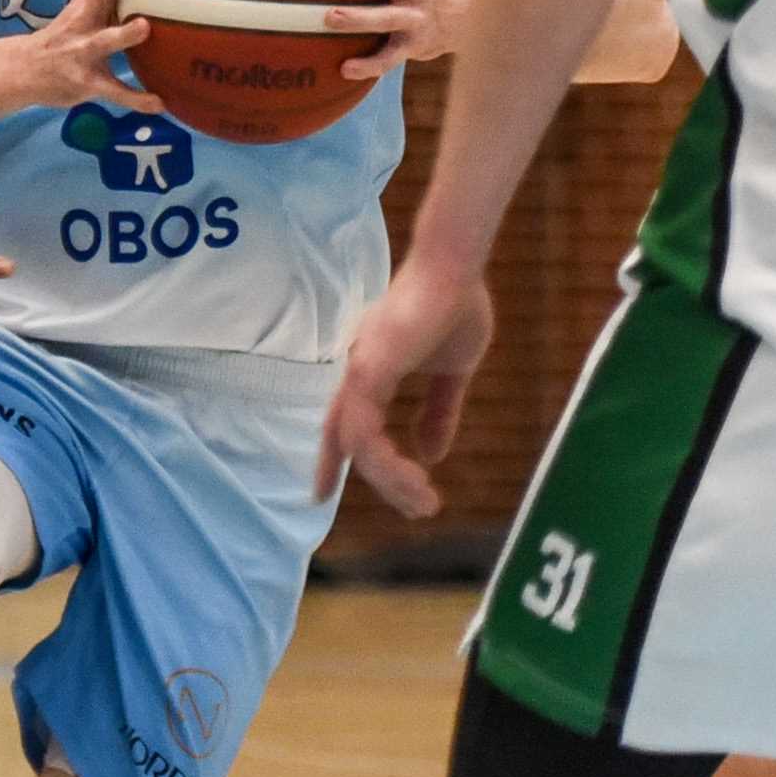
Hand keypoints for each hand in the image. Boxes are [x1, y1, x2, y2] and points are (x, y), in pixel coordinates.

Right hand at [20, 0, 165, 113]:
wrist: (22, 72)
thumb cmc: (65, 37)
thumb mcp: (83, 10)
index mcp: (85, 2)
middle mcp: (82, 21)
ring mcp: (81, 51)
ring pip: (103, 41)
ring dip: (123, 34)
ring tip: (144, 27)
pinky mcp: (85, 82)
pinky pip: (113, 92)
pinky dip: (136, 100)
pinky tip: (158, 104)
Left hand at [318, 251, 495, 517]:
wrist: (457, 268)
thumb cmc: (454, 307)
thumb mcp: (452, 371)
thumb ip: (439, 411)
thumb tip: (432, 455)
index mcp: (370, 373)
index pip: (341, 425)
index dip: (329, 460)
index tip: (319, 495)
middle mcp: (356, 375)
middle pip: (349, 442)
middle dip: (381, 482)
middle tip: (419, 508)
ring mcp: (359, 371)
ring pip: (357, 444)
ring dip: (390, 478)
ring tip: (426, 499)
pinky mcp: (370, 368)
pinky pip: (363, 429)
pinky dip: (382, 459)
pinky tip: (412, 473)